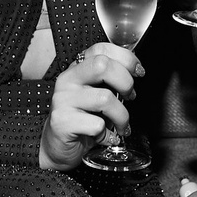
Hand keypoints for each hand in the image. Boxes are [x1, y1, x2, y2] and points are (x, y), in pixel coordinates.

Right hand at [41, 42, 142, 172]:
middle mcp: (67, 80)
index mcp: (77, 69)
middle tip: (130, 97)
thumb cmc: (81, 120)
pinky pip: (97, 125)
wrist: (57, 146)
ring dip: (121, 116)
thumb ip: (109, 80)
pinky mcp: (62, 121)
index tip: (138, 72)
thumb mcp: (95, 94)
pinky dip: (108, 135)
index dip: (125, 58)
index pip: (101, 50)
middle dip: (126, 82)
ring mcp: (63, 100)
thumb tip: (135, 73)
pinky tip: (104, 138)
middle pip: (102, 66)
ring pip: (105, 98)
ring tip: (121, 126)